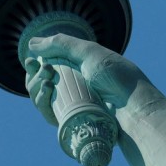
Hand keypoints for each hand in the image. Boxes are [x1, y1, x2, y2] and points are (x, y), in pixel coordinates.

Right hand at [23, 34, 154, 121]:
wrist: (134, 106)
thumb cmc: (117, 77)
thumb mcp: (91, 53)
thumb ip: (62, 44)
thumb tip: (32, 43)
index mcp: (80, 70)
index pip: (48, 67)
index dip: (35, 65)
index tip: (31, 60)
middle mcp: (75, 88)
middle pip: (41, 84)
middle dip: (35, 76)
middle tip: (45, 70)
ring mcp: (73, 106)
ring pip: (42, 100)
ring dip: (36, 88)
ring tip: (47, 82)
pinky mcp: (73, 123)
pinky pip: (49, 115)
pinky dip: (42, 104)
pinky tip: (46, 94)